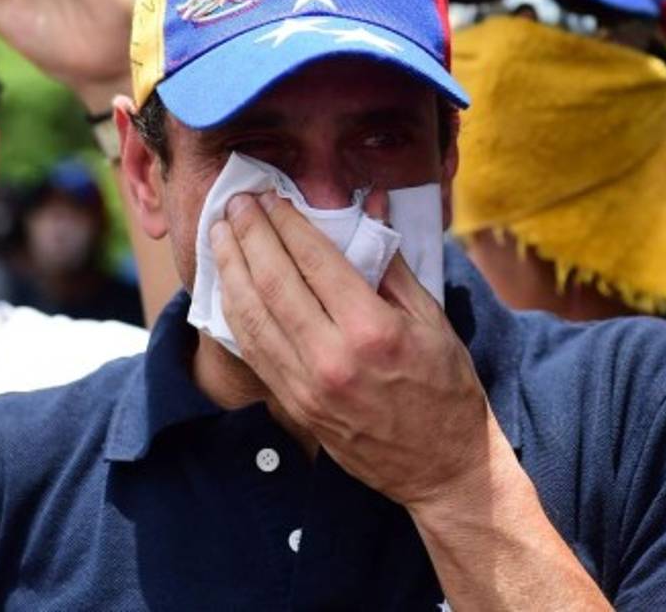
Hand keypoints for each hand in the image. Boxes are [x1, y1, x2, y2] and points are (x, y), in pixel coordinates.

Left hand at [210, 189, 502, 508]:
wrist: (441, 465)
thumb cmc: (445, 387)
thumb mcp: (432, 318)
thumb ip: (391, 262)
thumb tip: (368, 207)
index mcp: (372, 330)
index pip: (315, 261)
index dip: (287, 224)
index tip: (272, 198)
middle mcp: (331, 358)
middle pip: (273, 282)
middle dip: (249, 235)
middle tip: (237, 203)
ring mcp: (306, 385)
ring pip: (252, 315)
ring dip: (230, 268)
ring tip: (219, 233)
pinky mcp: (294, 404)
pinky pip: (252, 348)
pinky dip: (234, 310)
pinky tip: (228, 283)